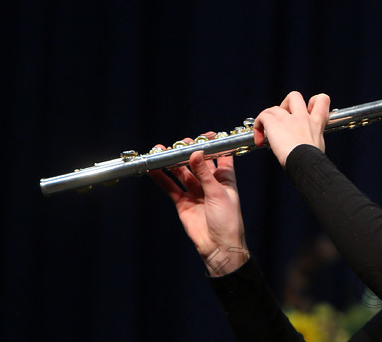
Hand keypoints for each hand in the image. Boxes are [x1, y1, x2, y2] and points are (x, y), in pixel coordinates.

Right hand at [149, 134, 247, 276]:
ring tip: (160, 151)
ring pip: (181, 173)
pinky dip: (161, 178)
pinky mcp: (183, 202)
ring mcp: (195, 191)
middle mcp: (209, 182)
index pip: (219, 155)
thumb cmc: (228, 220)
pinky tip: (153, 169)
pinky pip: (170, 187)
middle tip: (179, 144)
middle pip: (196, 162)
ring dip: (171, 162)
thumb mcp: (218, 193)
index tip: (204, 135)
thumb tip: (195, 153)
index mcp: (224, 177)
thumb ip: (204, 173)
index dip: (212, 144)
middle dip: (187, 151)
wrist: (219, 247)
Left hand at [252, 92, 330, 166]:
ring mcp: (287, 118)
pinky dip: (258, 127)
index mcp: (316, 122)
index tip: (308, 111)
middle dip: (286, 104)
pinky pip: (262, 116)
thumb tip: (308, 144)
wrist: (305, 162)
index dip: (314, 101)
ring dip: (269, 119)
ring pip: (274, 108)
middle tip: (282, 119)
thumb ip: (313, 139)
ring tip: (267, 134)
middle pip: (294, 96)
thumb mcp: (319, 146)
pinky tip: (260, 141)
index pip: (322, 100)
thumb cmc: (313, 160)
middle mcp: (302, 117)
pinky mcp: (274, 122)